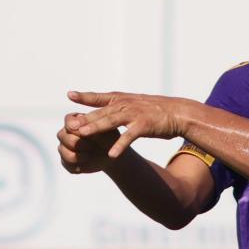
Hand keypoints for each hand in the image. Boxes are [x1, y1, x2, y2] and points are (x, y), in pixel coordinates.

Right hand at [57, 114, 120, 174]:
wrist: (112, 157)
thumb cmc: (109, 140)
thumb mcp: (105, 133)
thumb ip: (92, 128)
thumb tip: (79, 129)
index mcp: (75, 121)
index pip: (69, 122)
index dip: (75, 127)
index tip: (82, 131)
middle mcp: (66, 132)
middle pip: (62, 136)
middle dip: (79, 143)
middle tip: (93, 146)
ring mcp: (64, 147)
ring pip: (63, 151)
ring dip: (79, 155)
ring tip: (90, 154)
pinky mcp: (65, 161)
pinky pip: (67, 163)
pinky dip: (79, 164)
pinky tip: (87, 162)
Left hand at [66, 90, 197, 155]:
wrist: (180, 113)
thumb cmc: (158, 110)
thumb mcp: (137, 104)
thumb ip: (121, 107)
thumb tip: (107, 110)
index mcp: (124, 99)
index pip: (100, 97)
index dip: (85, 96)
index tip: (70, 95)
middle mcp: (126, 104)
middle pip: (101, 111)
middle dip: (85, 118)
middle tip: (69, 124)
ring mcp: (135, 114)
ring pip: (111, 121)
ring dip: (96, 127)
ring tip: (82, 134)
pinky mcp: (144, 125)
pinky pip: (129, 136)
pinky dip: (120, 145)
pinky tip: (111, 154)